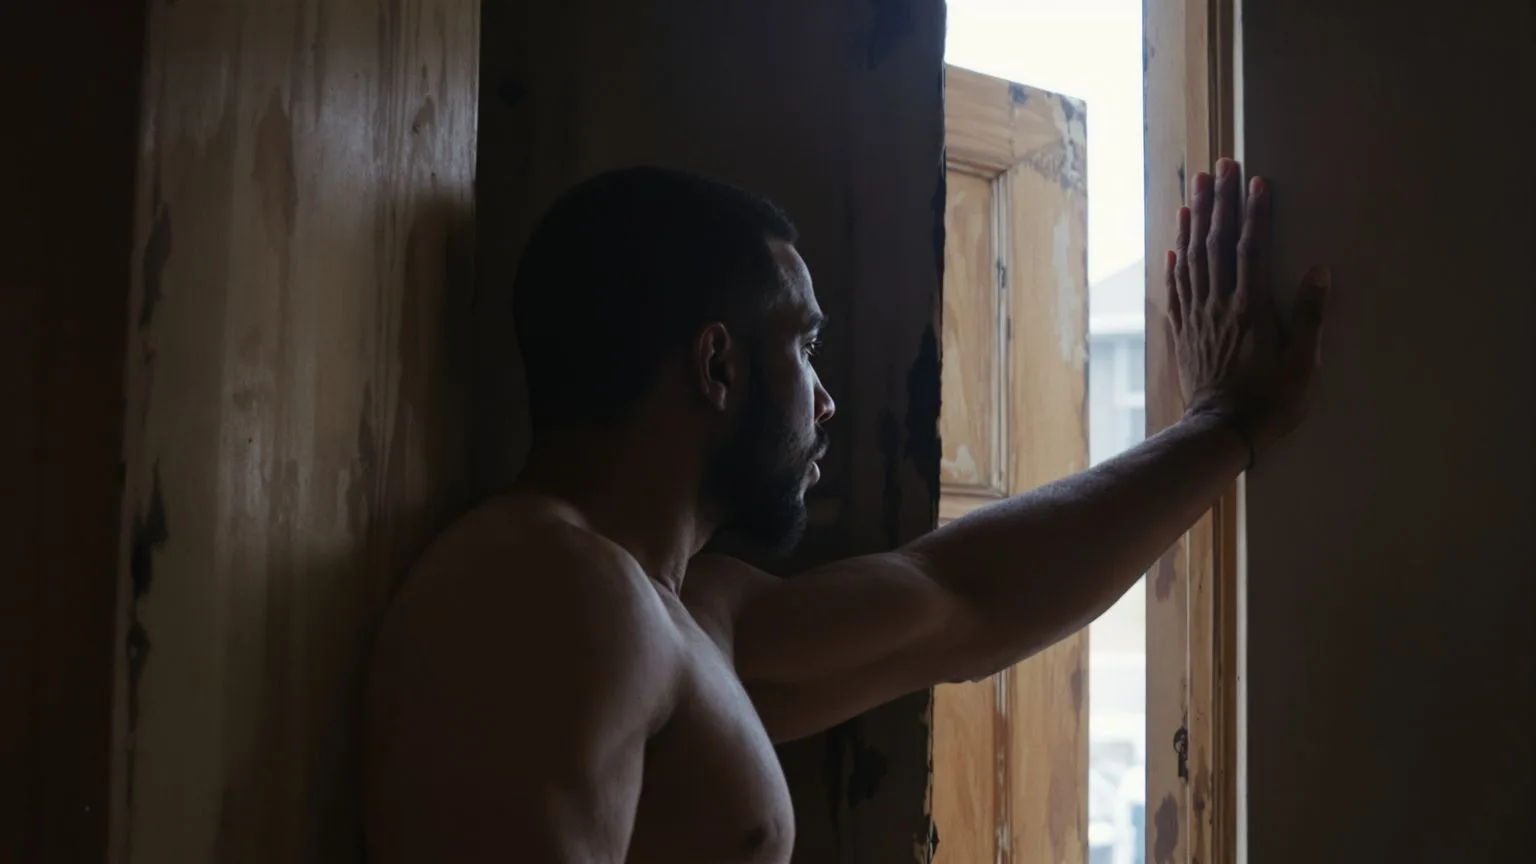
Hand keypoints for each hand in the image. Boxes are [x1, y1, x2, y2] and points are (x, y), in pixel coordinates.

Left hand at [1166, 157, 1330, 456]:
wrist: (1222, 431)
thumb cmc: (1270, 401)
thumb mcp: (1303, 364)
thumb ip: (1310, 316)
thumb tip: (1319, 271)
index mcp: (1251, 308)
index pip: (1251, 248)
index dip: (1253, 212)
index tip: (1254, 180)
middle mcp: (1219, 305)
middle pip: (1216, 243)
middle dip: (1218, 202)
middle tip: (1218, 167)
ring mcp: (1197, 317)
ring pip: (1191, 259)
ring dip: (1193, 222)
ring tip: (1194, 190)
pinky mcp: (1184, 332)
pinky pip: (1176, 289)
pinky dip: (1174, 263)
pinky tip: (1174, 244)